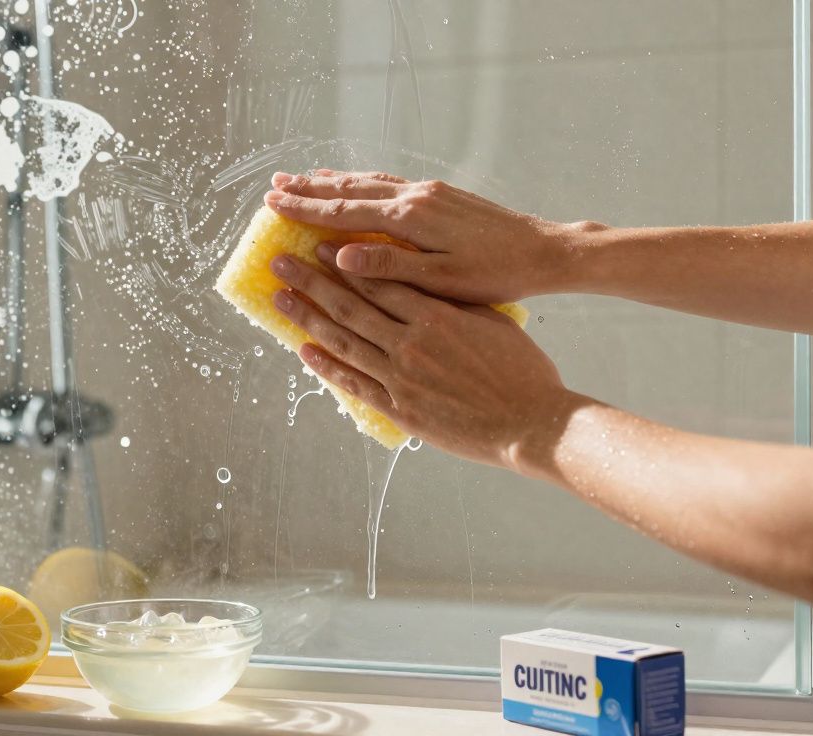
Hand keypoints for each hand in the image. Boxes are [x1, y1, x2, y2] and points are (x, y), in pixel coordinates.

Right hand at [265, 169, 593, 303]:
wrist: (545, 252)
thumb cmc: (496, 275)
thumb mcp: (441, 280)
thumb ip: (389, 265)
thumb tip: (338, 256)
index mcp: (412, 219)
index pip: (345, 211)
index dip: (305, 209)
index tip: (272, 204)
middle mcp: (417, 197)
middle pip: (352, 189)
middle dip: (311, 188)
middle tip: (274, 186)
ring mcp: (430, 192)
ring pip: (370, 181)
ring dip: (334, 181)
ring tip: (304, 178)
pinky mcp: (442, 195)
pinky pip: (390, 183)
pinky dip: (363, 182)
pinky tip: (356, 185)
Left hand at [268, 244, 571, 467]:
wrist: (532, 423)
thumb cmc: (521, 370)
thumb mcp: (491, 320)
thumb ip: (452, 301)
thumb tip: (423, 282)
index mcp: (436, 314)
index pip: (378, 280)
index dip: (342, 262)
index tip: (317, 245)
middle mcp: (411, 342)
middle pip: (349, 305)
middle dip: (310, 281)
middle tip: (280, 262)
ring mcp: (402, 377)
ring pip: (343, 341)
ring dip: (307, 317)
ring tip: (280, 298)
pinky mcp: (400, 409)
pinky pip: (354, 384)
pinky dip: (327, 367)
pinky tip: (305, 351)